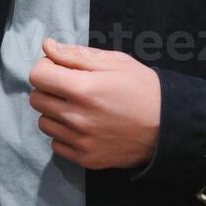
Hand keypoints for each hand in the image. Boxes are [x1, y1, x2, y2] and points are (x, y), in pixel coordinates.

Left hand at [27, 37, 161, 170]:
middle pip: (36, 99)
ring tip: (80, 108)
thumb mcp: (114, 62)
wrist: (169, 126)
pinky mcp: (86, 159)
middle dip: (49, 89)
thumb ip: (75, 54)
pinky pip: (56, 145)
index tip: (61, 69)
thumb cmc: (142, 88)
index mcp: (83, 88)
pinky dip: (64, 135)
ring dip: (55, 113)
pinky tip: (84, 127)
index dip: (47, 67)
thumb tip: (46, 46)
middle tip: (71, 87)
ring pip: (44, 123)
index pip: (37, 76)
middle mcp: (77, 117)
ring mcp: (81, 141)